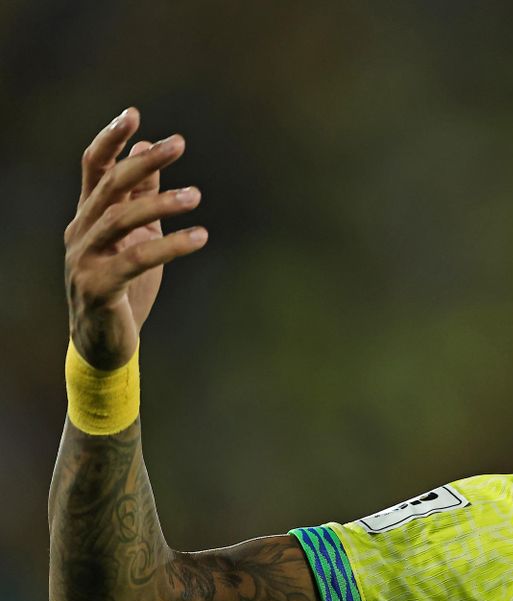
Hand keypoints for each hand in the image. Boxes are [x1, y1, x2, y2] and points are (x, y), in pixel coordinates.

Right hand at [63, 107, 206, 369]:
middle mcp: (81, 232)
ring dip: (159, 203)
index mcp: (89, 216)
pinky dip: (169, 246)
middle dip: (143, 163)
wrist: (103, 344)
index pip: (94, 168)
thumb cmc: (123, 286)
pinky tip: (199, 237)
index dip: (111, 140)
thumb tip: (147, 151)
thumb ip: (139, 196)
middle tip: (179, 144)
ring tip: (196, 196)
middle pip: (109, 187)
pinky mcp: (99, 287)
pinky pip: (135, 260)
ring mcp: (85, 260)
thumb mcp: (135, 235)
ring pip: (120, 220)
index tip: (135, 114)